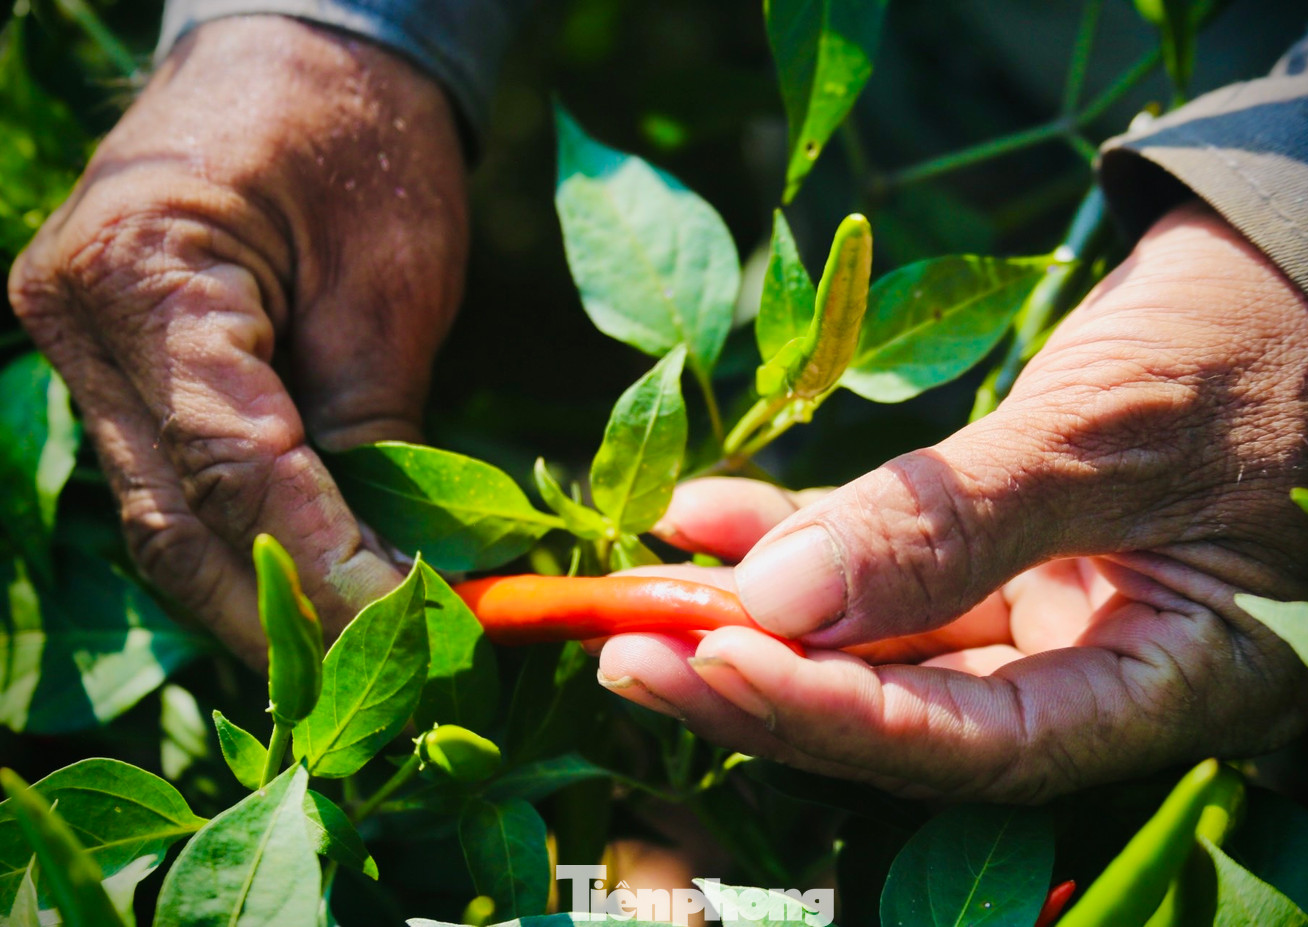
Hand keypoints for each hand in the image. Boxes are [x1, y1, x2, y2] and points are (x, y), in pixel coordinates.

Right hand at [8, 17, 468, 662]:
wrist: (305, 61)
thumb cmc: (359, 144)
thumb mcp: (389, 286)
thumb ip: (372, 428)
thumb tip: (390, 570)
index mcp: (144, 272)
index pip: (230, 462)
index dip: (321, 563)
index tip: (408, 626)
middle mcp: (81, 324)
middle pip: (176, 520)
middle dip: (284, 615)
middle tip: (386, 677)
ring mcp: (84, 354)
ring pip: (167, 522)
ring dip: (262, 601)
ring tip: (358, 656)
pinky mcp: (118, 375)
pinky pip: (176, 488)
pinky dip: (246, 549)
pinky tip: (311, 594)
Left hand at [597, 202, 1307, 800]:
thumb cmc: (1258, 339)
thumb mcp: (1107, 427)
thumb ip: (954, 523)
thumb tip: (779, 599)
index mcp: (1182, 679)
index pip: (985, 743)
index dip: (836, 718)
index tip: (707, 663)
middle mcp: (1108, 668)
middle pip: (916, 713)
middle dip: (770, 682)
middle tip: (629, 649)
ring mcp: (1056, 612)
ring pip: (888, 642)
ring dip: (763, 612)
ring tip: (641, 589)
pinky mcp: (1012, 553)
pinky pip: (892, 565)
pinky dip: (802, 538)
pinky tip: (707, 517)